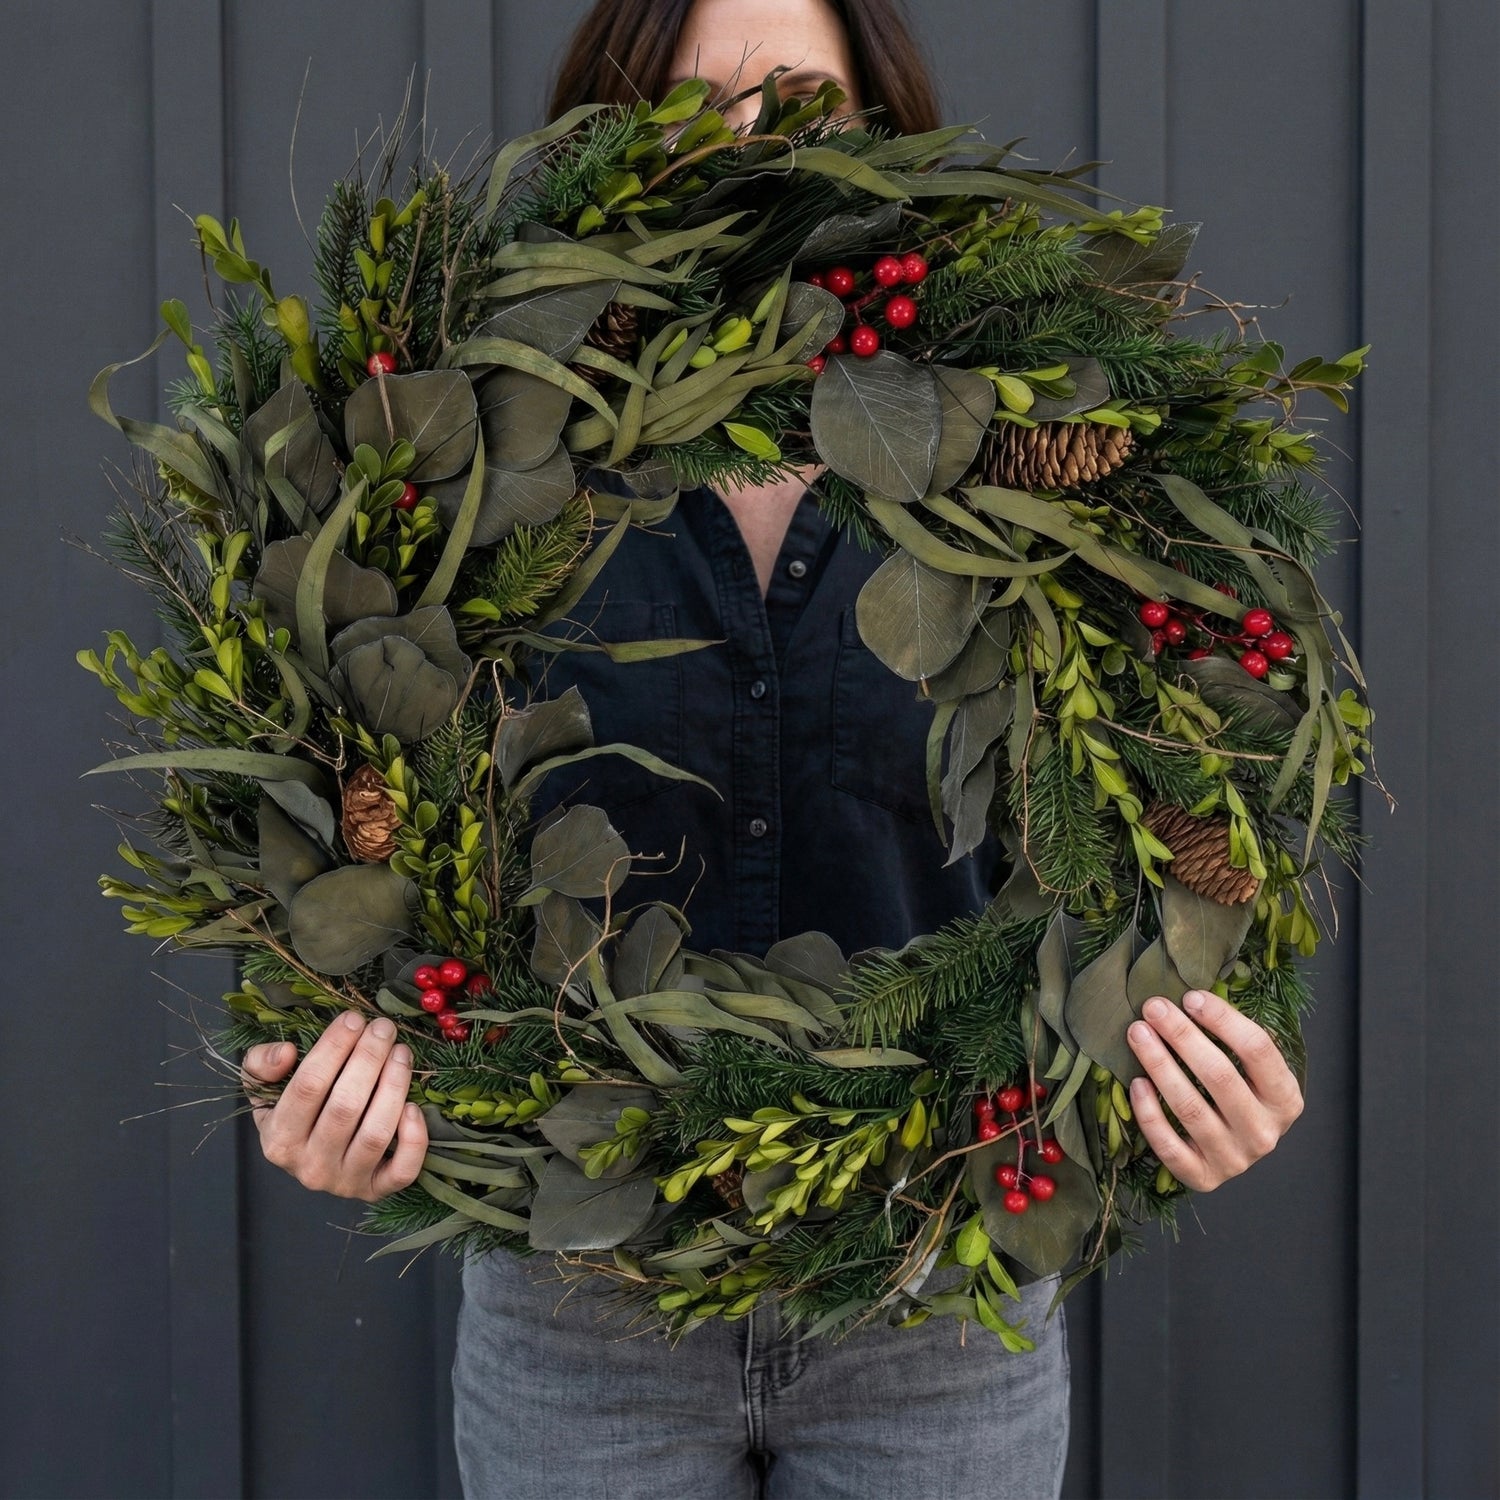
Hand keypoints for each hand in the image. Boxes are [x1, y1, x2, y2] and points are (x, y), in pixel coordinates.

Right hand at [241, 1010, 427, 1201]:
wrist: (307, 1159)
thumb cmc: (291, 1114)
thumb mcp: (263, 1088)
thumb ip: (261, 1064)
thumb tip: (285, 1052)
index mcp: (278, 1140)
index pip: (308, 1086)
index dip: (334, 1048)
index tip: (353, 1019)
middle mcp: (309, 1167)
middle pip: (346, 1106)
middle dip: (369, 1059)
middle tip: (383, 1028)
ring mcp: (345, 1182)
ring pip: (375, 1133)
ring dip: (394, 1086)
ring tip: (401, 1052)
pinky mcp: (376, 1190)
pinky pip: (401, 1170)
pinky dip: (412, 1139)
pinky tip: (414, 1106)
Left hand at [1125, 988, 1302, 1191]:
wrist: (1235, 1150)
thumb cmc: (1242, 1096)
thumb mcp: (1252, 1071)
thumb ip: (1234, 1039)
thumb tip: (1192, 997)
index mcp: (1285, 1099)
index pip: (1258, 1051)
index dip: (1223, 1020)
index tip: (1190, 997)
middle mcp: (1264, 1133)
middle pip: (1220, 1076)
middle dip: (1182, 1036)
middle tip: (1153, 1008)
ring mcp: (1235, 1160)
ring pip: (1191, 1108)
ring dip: (1159, 1065)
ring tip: (1137, 1033)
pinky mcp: (1204, 1178)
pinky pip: (1169, 1146)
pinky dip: (1150, 1113)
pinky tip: (1136, 1083)